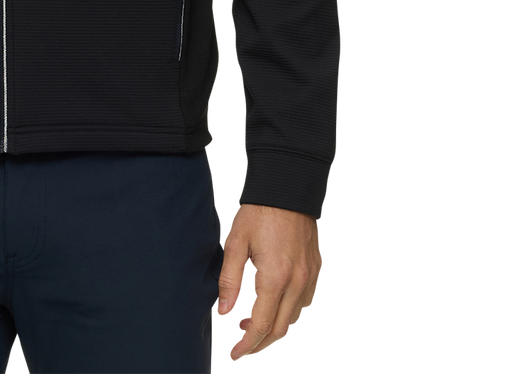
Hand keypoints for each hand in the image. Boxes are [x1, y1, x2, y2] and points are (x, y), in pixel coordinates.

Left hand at [215, 202, 322, 362]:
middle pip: (280, 330)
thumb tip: (223, 314)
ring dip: (274, 330)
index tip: (233, 355)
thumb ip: (230, 280)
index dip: (246, 345)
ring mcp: (312, 278)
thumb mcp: (235, 242)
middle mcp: (298, 284)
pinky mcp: (318, 271)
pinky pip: (306, 305)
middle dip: (259, 345)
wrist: (288, 186)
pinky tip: (273, 307)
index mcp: (275, 278)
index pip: (260, 326)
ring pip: (295, 321)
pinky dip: (289, 315)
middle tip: (241, 347)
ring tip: (250, 324)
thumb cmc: (258, 211)